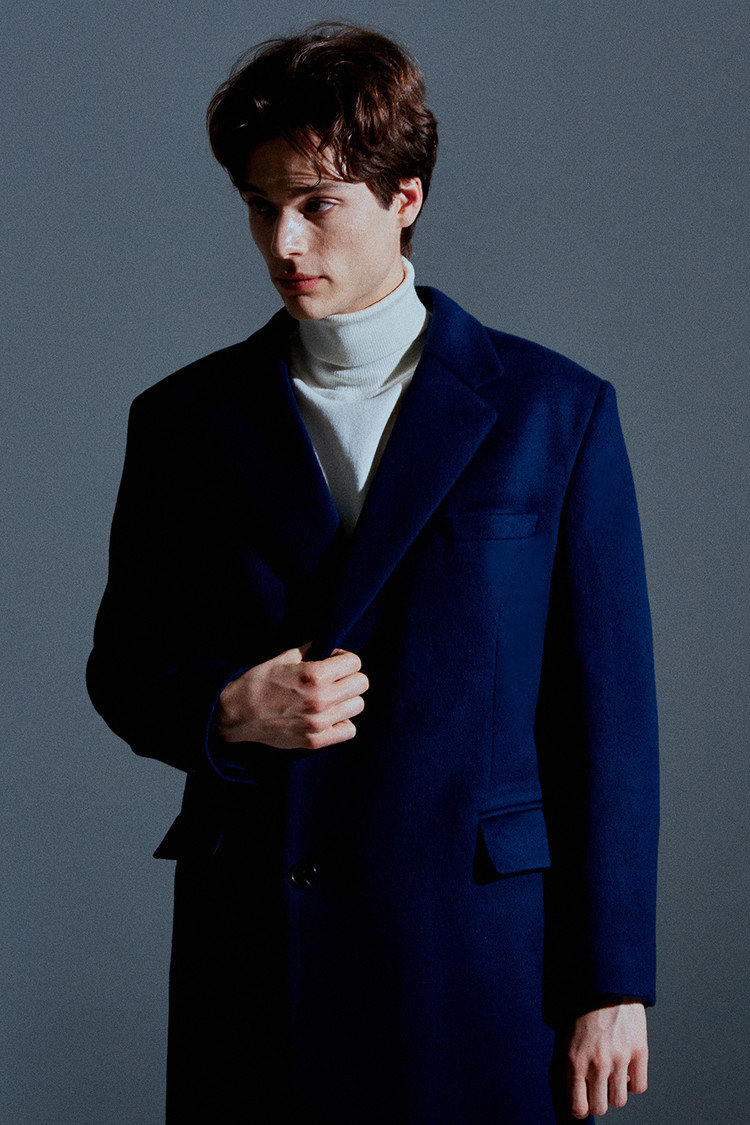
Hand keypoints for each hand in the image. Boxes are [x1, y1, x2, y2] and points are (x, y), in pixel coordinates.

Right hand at [214, 644, 368, 750]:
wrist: (238, 712)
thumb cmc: (260, 680)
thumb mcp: (285, 656)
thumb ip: (313, 649)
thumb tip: (332, 648)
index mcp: (315, 675)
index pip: (355, 662)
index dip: (345, 659)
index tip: (334, 662)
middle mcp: (321, 699)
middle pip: (361, 684)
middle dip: (350, 677)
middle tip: (335, 679)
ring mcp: (319, 722)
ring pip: (357, 706)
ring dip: (347, 699)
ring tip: (331, 697)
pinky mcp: (315, 740)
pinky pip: (349, 730)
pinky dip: (342, 722)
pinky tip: (329, 716)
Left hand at [566, 1001, 647, 1117]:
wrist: (604, 983)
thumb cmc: (581, 1008)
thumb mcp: (565, 1037)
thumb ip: (569, 1066)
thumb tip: (575, 1092)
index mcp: (574, 1061)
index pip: (578, 1107)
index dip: (580, 1108)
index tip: (582, 1103)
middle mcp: (597, 1064)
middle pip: (600, 1107)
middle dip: (598, 1101)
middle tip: (597, 1088)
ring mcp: (619, 1059)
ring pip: (620, 1100)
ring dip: (615, 1092)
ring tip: (612, 1076)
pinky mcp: (638, 1052)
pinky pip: (639, 1087)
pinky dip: (633, 1084)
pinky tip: (626, 1072)